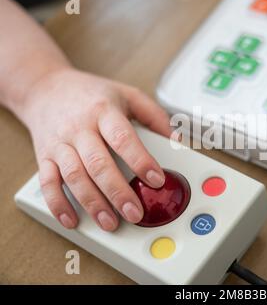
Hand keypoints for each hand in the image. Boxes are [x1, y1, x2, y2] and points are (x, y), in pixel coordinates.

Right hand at [19, 68, 172, 230]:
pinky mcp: (44, 156)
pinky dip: (58, 204)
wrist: (45, 88)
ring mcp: (60, 144)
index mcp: (104, 112)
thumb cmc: (91, 94)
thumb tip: (176, 139)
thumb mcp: (127, 95)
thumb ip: (154, 116)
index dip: (140, 161)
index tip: (156, 180)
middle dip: (118, 192)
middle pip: (99, 164)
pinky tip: (71, 219)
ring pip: (74, 177)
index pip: (123, 138)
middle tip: (135, 213)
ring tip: (110, 222)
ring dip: (92, 203)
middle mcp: (80, 128)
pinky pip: (48, 183)